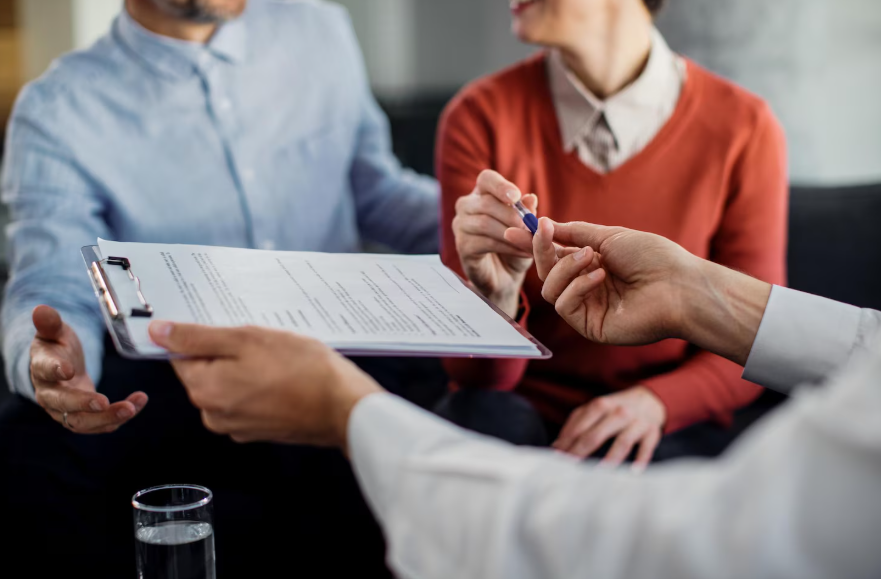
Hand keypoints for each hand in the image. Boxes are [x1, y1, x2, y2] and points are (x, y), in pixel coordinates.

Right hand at [29, 305, 146, 432]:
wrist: (61, 366)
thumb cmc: (57, 346)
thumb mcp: (55, 332)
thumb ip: (50, 323)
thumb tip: (41, 309)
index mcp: (41, 369)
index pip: (45, 371)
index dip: (55, 370)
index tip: (69, 369)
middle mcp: (50, 395)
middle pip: (63, 404)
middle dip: (84, 404)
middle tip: (105, 402)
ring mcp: (66, 410)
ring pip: (83, 422)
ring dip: (107, 417)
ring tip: (131, 408)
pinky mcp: (84, 417)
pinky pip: (101, 423)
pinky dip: (119, 417)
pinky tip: (138, 404)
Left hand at [149, 322, 383, 448]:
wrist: (343, 407)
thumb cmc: (302, 370)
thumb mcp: (247, 339)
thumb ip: (198, 337)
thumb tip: (158, 333)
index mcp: (204, 390)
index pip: (182, 355)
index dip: (204, 336)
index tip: (228, 328)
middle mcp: (214, 414)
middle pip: (206, 371)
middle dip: (229, 353)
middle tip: (260, 341)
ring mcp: (237, 426)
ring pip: (230, 385)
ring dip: (247, 368)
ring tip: (278, 359)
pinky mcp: (259, 430)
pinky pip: (248, 399)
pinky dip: (261, 385)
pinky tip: (284, 375)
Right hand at [452, 170, 538, 316]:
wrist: (506, 277)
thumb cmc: (515, 246)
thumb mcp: (526, 228)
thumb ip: (527, 213)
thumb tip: (530, 198)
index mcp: (482, 194)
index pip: (486, 179)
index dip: (500, 186)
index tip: (516, 197)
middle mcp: (467, 206)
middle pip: (486, 202)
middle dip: (513, 216)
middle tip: (532, 228)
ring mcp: (460, 226)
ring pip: (485, 223)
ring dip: (512, 233)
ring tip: (532, 243)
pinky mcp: (462, 246)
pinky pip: (485, 242)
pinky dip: (508, 247)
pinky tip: (524, 253)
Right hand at [513, 219, 770, 364]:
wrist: (680, 285)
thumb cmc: (653, 257)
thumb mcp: (609, 236)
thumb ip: (575, 233)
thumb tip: (545, 226)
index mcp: (592, 265)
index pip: (554, 255)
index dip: (535, 244)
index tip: (516, 230)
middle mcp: (587, 287)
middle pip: (546, 273)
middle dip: (541, 251)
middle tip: (542, 233)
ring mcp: (588, 307)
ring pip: (550, 289)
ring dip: (565, 268)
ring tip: (591, 257)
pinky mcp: (590, 326)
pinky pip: (564, 305)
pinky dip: (577, 286)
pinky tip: (599, 277)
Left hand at [553, 386, 665, 470]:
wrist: (648, 400)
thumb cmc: (614, 409)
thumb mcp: (595, 409)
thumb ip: (576, 424)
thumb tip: (556, 445)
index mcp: (601, 405)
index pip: (580, 427)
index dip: (567, 443)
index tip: (556, 458)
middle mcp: (618, 412)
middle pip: (596, 434)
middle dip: (581, 452)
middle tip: (570, 469)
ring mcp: (636, 422)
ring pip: (622, 441)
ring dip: (611, 458)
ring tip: (599, 474)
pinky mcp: (652, 432)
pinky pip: (646, 447)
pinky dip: (641, 460)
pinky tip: (633, 473)